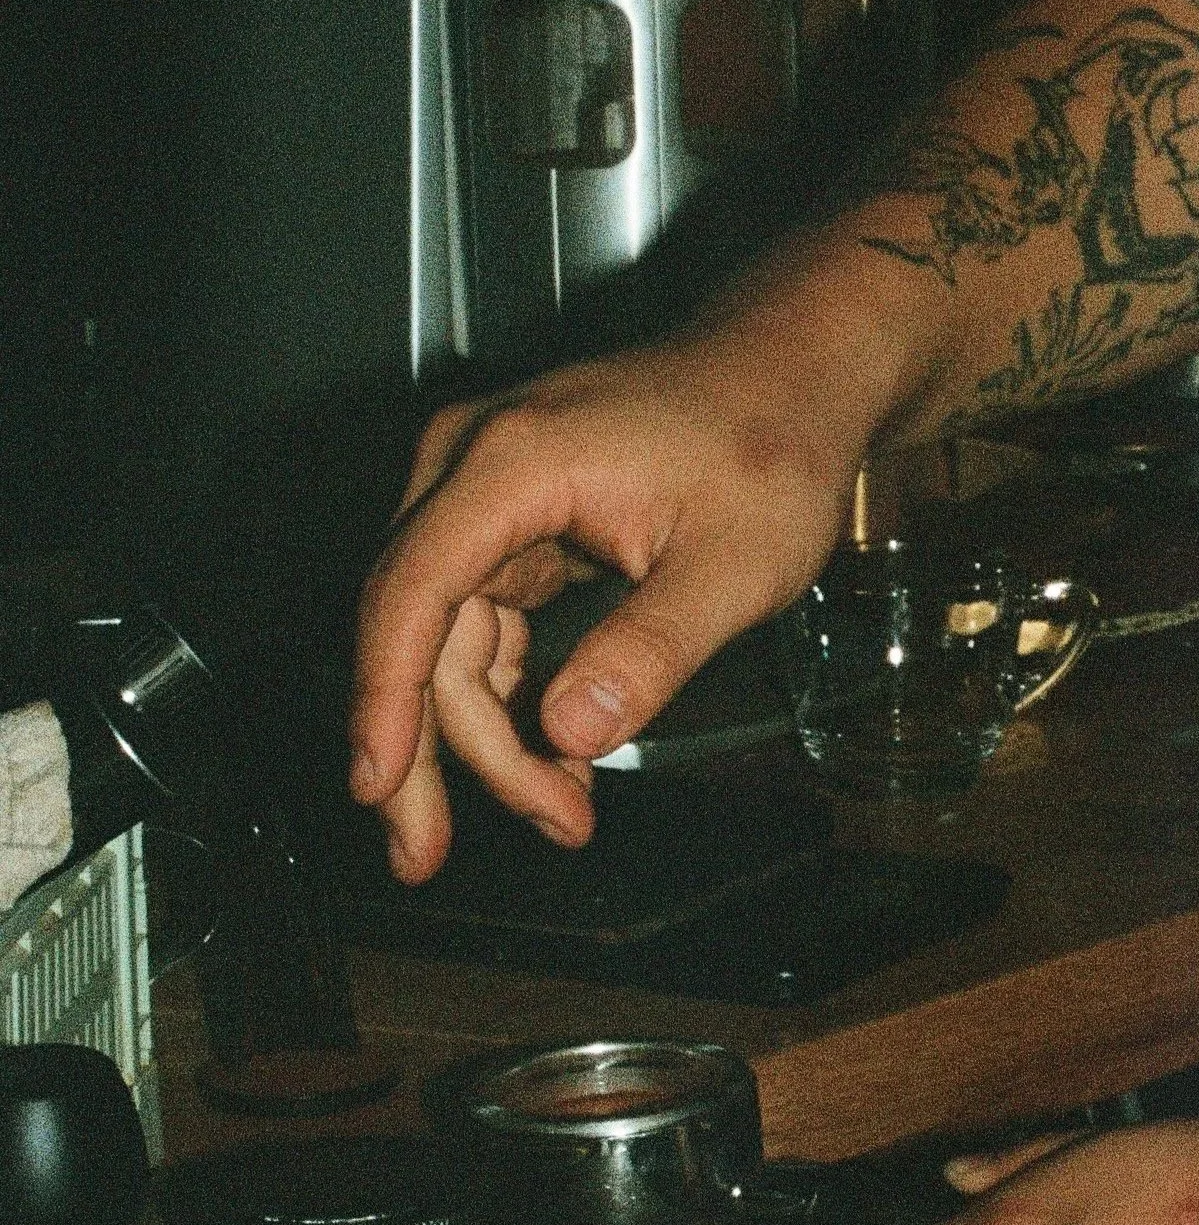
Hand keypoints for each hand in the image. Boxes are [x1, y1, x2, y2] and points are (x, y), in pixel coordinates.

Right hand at [349, 322, 866, 880]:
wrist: (796, 371)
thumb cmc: (772, 438)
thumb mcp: (734, 563)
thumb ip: (650, 650)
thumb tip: (568, 731)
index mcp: (514, 464)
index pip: (410, 594)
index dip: (384, 700)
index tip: (376, 784)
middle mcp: (476, 465)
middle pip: (414, 627)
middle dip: (429, 751)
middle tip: (429, 853)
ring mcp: (489, 489)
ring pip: (446, 636)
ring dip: (485, 735)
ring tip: (554, 813)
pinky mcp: (513, 517)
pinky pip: (483, 621)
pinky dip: (511, 694)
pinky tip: (551, 759)